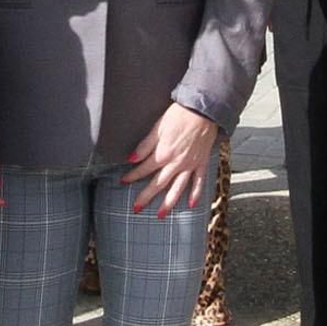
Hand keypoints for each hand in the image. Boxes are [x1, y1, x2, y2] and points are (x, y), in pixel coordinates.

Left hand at [121, 102, 217, 216]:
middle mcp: (176, 163)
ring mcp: (190, 165)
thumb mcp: (157, 127)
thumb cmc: (179, 115)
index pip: (144, 169)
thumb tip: (130, 159)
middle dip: (146, 197)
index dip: (132, 176)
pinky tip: (190, 205)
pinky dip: (195, 194)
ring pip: (177, 188)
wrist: (203, 110)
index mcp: (163, 153)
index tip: (123, 181)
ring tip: (160, 215)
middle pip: (158, 184)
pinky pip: (198, 182)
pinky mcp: (201, 163)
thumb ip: (144, 146)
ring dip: (168, 203)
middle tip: (136, 208)